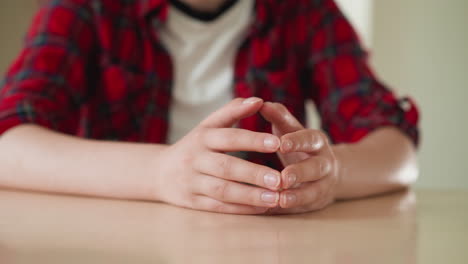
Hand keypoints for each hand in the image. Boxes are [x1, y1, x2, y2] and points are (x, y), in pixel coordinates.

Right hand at [154, 98, 281, 214]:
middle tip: (280, 178)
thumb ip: (232, 111)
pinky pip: (218, 207)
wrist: (158, 172)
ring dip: (250, 195)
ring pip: (222, 190)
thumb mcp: (207, 126)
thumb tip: (258, 100)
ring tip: (275, 198)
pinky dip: (240, 209)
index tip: (277, 142)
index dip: (252, 140)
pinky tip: (262, 208)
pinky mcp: (192, 202)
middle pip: (226, 167)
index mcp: (202, 137)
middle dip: (253, 173)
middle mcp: (195, 159)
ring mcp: (192, 182)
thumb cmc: (193, 146)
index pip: (229, 137)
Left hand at [260, 102, 339, 213]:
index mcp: (317, 141)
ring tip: (280, 200)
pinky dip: (289, 210)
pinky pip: (303, 208)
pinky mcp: (316, 202)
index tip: (281, 143)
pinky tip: (273, 211)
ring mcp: (323, 184)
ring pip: (313, 192)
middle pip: (316, 168)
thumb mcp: (291, 129)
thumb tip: (262, 102)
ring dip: (297, 197)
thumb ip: (278, 117)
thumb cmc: (299, 144)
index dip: (296, 141)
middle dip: (300, 173)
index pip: (309, 139)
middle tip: (283, 178)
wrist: (326, 170)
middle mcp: (324, 163)